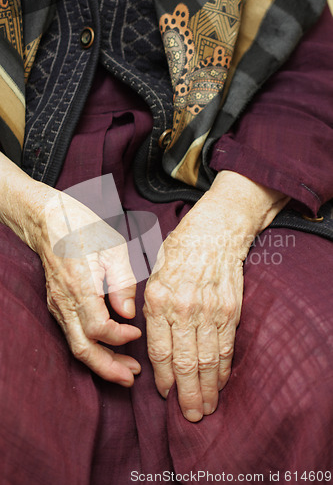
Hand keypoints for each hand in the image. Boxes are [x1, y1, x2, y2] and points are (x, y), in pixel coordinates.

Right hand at [0, 152, 140, 386]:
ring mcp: (58, 305)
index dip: (120, 338)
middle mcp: (65, 301)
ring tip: (126, 370)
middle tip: (132, 377)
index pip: (99, 328)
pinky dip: (92, 347)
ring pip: (76, 345)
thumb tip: (128, 314)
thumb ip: (122, 282)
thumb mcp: (112, 246)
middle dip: (108, 368)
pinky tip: (110, 348)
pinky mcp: (58, 304)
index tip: (138, 333)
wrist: (47, 218)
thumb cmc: (83, 227)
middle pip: (83, 348)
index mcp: (80, 286)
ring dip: (101, 362)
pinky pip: (73, 334)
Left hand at [144, 171, 288, 420]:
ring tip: (207, 407)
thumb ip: (150, 309)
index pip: (159, 351)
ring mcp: (210, 310)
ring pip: (209, 359)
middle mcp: (184, 309)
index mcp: (158, 300)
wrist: (214, 232)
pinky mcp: (230, 309)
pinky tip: (221, 382)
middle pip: (186, 362)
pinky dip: (224, 368)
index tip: (164, 394)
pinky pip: (227, 345)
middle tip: (190, 416)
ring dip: (208, 387)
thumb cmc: (178, 251)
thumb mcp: (152, 274)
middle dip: (187, 394)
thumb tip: (152, 344)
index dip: (163, 378)